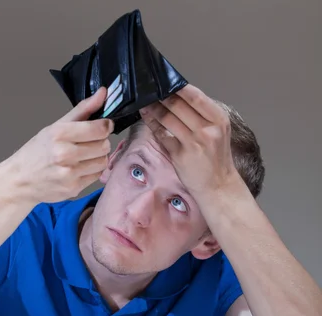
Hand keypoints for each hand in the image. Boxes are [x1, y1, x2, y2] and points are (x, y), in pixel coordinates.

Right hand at [1, 87, 113, 206]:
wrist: (20, 181)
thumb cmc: (37, 152)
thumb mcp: (55, 127)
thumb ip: (82, 110)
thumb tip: (104, 93)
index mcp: (59, 134)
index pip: (99, 128)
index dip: (105, 126)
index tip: (104, 126)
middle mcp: (64, 154)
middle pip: (103, 145)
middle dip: (101, 142)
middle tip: (90, 143)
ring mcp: (70, 173)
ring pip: (103, 161)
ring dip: (98, 157)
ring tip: (84, 156)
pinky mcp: (74, 188)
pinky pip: (96, 176)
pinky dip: (92, 171)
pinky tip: (80, 168)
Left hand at [139, 84, 239, 202]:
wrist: (218, 186)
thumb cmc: (216, 159)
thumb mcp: (218, 132)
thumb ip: (202, 116)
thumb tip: (179, 96)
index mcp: (219, 119)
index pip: (196, 96)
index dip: (178, 86)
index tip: (165, 80)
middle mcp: (207, 129)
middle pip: (179, 105)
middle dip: (161, 96)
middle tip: (149, 89)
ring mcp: (193, 143)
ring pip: (168, 118)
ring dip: (154, 109)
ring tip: (144, 102)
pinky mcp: (180, 155)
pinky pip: (163, 135)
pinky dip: (153, 125)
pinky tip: (146, 118)